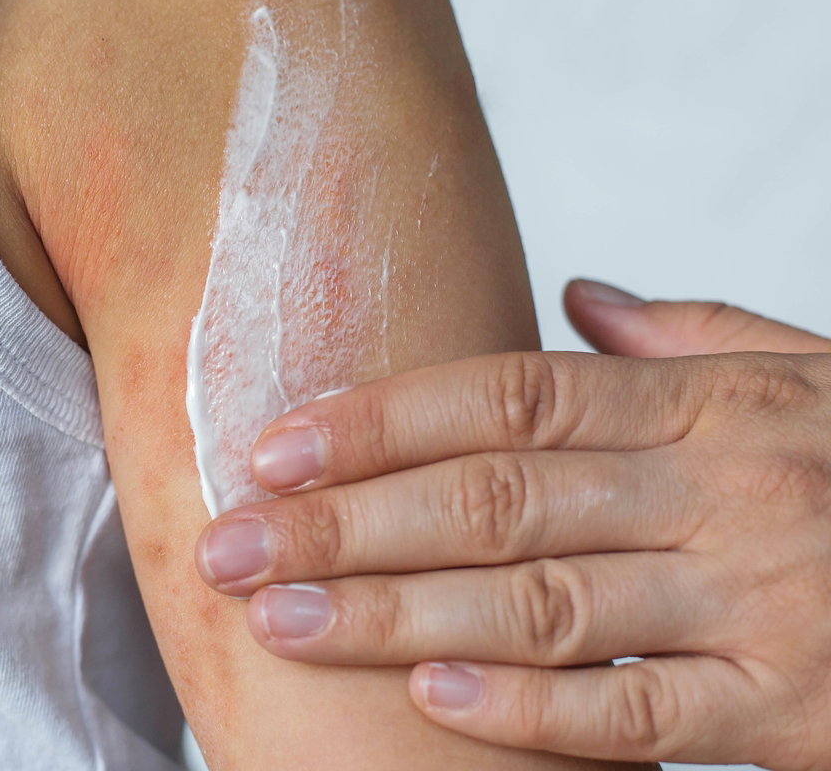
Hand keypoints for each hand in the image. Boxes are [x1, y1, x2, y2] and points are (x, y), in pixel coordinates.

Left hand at [194, 279, 830, 768]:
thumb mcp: (806, 373)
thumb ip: (688, 335)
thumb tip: (576, 294)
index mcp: (706, 403)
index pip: (507, 393)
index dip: (380, 418)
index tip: (275, 448)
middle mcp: (722, 490)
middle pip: (494, 498)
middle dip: (347, 523)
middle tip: (234, 546)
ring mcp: (759, 602)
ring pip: (544, 603)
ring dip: (398, 614)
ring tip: (287, 619)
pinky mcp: (793, 711)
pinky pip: (640, 713)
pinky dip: (532, 708)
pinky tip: (433, 697)